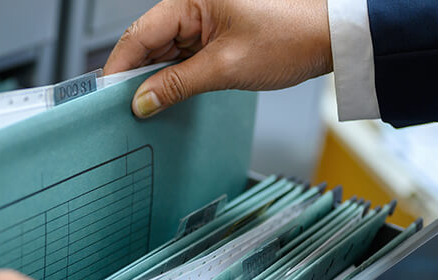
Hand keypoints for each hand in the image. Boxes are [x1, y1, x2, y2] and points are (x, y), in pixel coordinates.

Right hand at [104, 0, 332, 117]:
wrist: (332, 37)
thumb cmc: (291, 37)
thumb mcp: (226, 68)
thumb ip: (177, 86)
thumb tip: (142, 101)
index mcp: (191, 0)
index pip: (137, 34)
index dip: (118, 68)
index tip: (105, 96)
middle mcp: (192, 5)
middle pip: (146, 43)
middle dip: (136, 77)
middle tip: (125, 110)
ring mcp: (202, 19)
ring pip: (162, 52)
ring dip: (156, 79)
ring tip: (150, 106)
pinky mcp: (213, 34)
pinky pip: (181, 55)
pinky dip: (174, 77)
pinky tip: (170, 96)